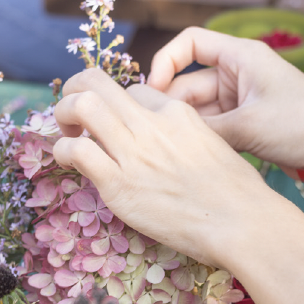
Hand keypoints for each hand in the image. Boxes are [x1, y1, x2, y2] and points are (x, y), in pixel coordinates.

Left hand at [52, 67, 277, 270]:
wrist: (242, 222)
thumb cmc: (237, 195)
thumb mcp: (214, 146)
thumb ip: (185, 137)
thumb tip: (171, 148)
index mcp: (177, 112)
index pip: (133, 90)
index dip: (117, 104)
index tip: (113, 123)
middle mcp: (152, 124)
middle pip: (97, 82)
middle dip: (75, 90)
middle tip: (71, 113)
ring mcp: (134, 152)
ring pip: (81, 105)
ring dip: (63, 114)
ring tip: (65, 134)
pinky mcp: (119, 184)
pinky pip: (76, 151)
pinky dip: (61, 151)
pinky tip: (67, 162)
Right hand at [147, 27, 303, 173]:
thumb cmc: (302, 124)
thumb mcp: (249, 126)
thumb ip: (205, 130)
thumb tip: (167, 137)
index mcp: (240, 57)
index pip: (189, 43)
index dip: (164, 62)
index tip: (152, 91)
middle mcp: (238, 74)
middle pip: (188, 83)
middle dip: (172, 107)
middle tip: (154, 134)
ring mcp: (240, 101)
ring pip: (199, 110)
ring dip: (187, 128)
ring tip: (171, 149)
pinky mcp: (246, 124)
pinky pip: (213, 128)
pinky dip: (203, 140)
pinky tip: (191, 156)